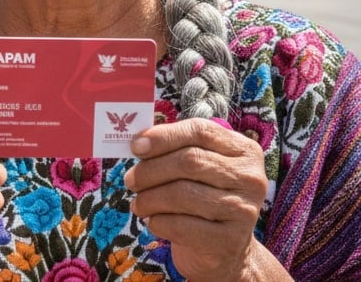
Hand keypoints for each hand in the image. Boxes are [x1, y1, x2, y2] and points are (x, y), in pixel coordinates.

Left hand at [124, 118, 285, 280]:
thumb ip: (174, 149)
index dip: (163, 136)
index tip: (135, 146)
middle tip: (129, 180)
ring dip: (150, 198)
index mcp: (243, 150)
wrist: (223, 249)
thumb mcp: (197, 168)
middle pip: (190, 161)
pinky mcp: (230, 240)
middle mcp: (250, 177)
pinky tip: (152, 221)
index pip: (200, 131)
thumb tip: (138, 142)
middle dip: (151, 170)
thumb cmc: (202, 196)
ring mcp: (244, 210)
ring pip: (183, 194)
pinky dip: (158, 221)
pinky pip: (182, 225)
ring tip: (138, 203)